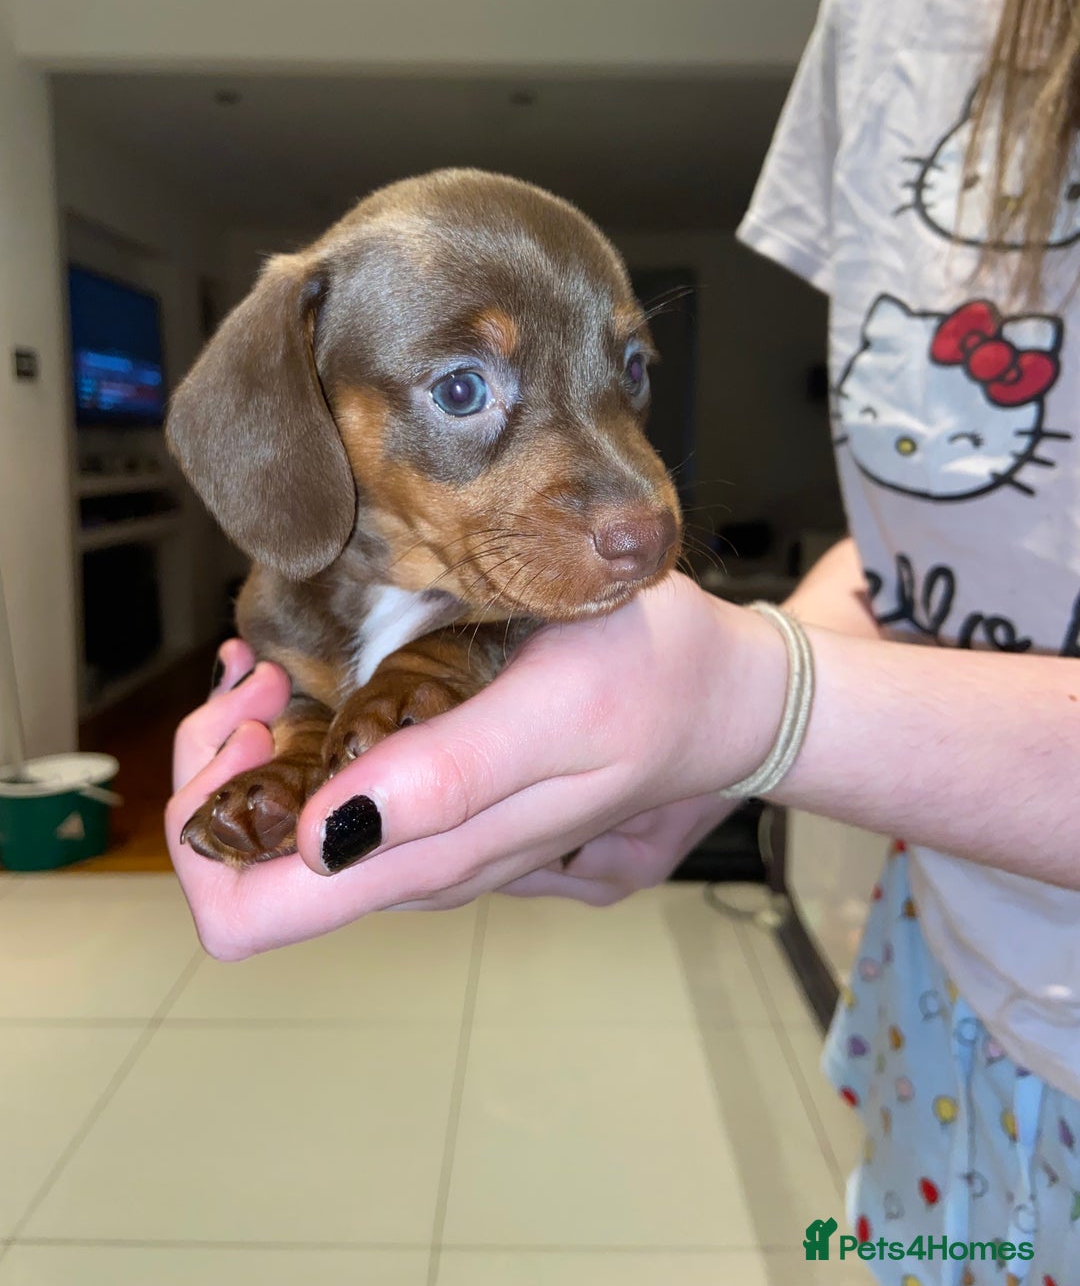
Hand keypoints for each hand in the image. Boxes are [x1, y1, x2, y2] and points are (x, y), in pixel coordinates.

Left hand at [166, 575, 785, 959]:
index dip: (214, 823)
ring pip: (278, 831)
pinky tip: (317, 681)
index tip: (255, 727)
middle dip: (221, 768)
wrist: (719, 694)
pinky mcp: (438, 805)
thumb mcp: (556, 717)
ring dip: (256, 747)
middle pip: (245, 867)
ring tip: (285, 669)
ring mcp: (425, 838)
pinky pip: (325, 795)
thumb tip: (318, 840)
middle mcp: (414, 865)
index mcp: (430, 858)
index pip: (248, 915)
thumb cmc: (648, 684)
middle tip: (262, 680)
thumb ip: (448, 784)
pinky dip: (294, 738)